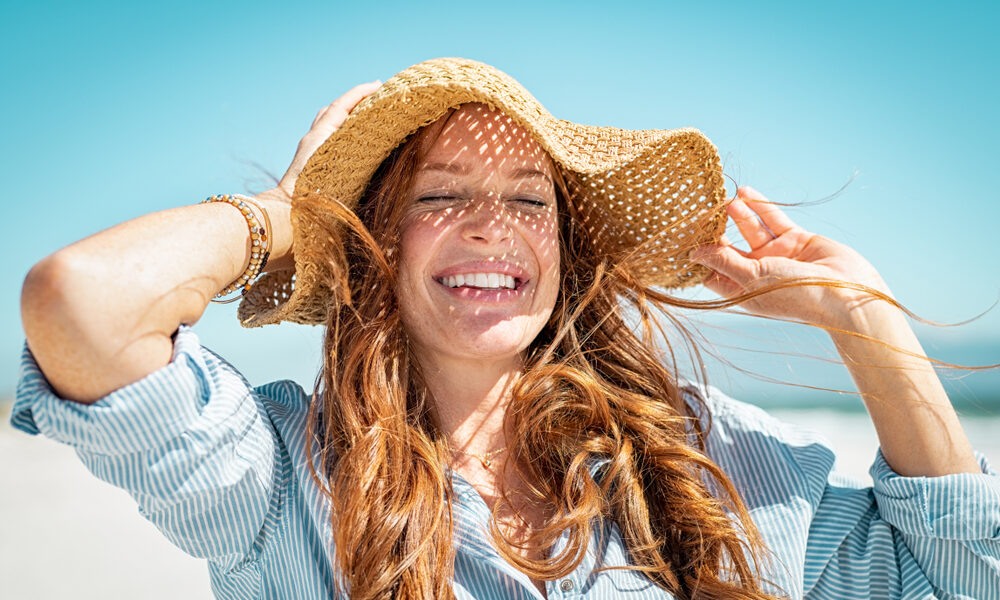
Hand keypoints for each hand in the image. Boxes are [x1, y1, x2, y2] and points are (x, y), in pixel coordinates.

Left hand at [275, 80, 382, 199]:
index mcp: (320, 136)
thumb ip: (349, 149)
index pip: (341, 106)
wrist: (287, 214)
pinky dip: (342, 132)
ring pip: (328, 123)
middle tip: (376, 98)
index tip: (379, 84)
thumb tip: (366, 129)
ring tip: (368, 117)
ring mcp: (310, 150)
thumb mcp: (335, 165)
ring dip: (347, 116)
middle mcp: (314, 138)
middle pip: (333, 110)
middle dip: (354, 101)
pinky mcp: (309, 163)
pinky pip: (328, 138)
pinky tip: (354, 141)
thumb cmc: (312, 195)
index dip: (360, 92)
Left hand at [689, 186, 891, 328]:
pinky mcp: (795, 239)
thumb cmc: (795, 294)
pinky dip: (760, 206)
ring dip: (737, 215)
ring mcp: (776, 256)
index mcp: (743, 290)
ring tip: (723, 200)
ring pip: (750, 230)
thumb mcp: (752, 277)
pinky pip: (772, 220)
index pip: (712, 271)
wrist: (845, 293)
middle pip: (729, 248)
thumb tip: (693, 253)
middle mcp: (757, 273)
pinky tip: (745, 193)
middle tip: (699, 211)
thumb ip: (723, 261)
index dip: (698, 255)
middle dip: (715, 230)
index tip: (682, 236)